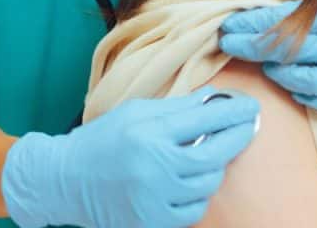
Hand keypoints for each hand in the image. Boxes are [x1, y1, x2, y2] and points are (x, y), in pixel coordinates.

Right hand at [0, 86, 260, 227]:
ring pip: (208, 184)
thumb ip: (176, 108)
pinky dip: (197, 195)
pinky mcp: (153, 222)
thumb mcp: (135, 112)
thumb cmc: (102, 139)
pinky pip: (193, 210)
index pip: (204, 118)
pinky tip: (189, 181)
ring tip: (210, 154)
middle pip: (215, 154)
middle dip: (237, 137)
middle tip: (247, 126)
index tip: (251, 107)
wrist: (65, 180)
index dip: (233, 111)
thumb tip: (214, 100)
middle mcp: (154, 167)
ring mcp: (154, 199)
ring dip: (215, 168)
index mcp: (148, 133)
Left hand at [218, 0, 316, 113]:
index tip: (228, 25)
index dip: (249, 25)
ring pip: (302, 80)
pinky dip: (308, 97)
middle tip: (228, 45)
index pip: (279, 19)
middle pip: (283, 50)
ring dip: (277, 74)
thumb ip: (313, 3)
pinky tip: (297, 88)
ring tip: (267, 67)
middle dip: (250, 48)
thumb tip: (272, 6)